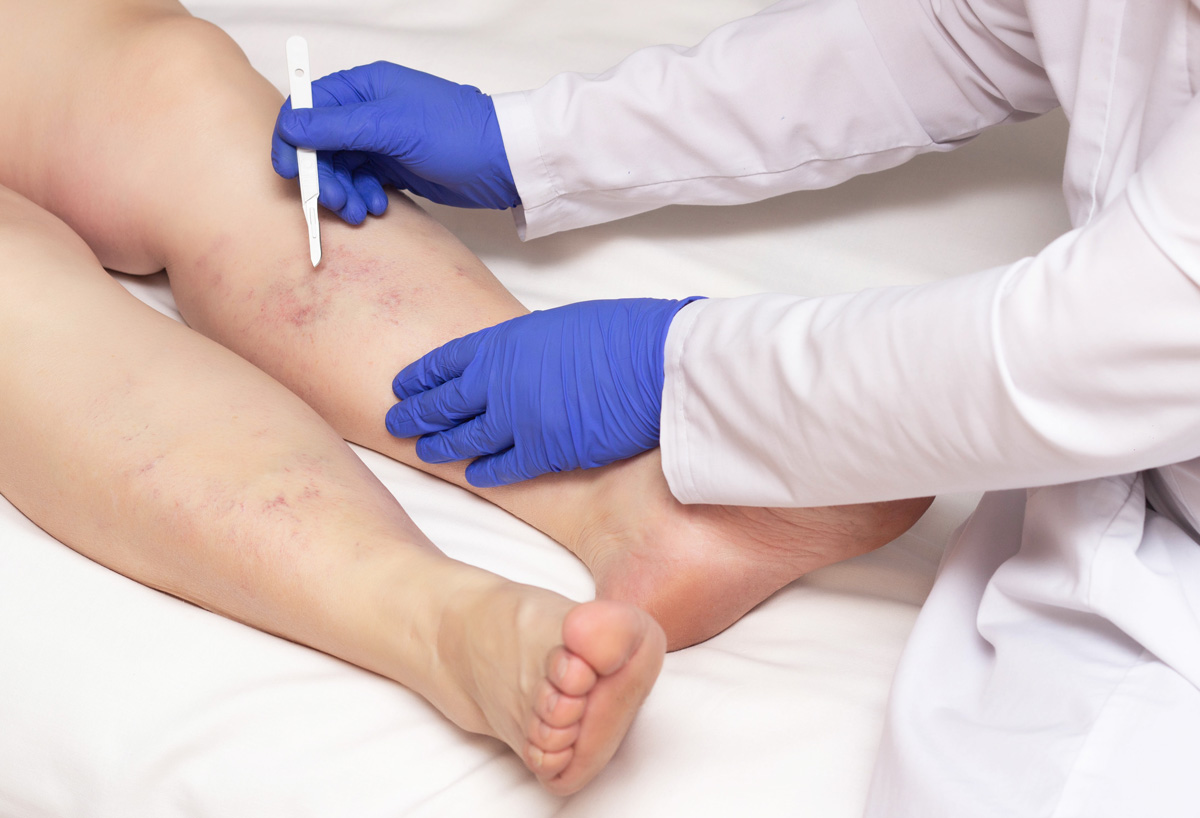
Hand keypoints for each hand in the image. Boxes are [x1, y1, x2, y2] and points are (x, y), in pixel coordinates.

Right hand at [272, 61, 519, 223]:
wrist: (501, 163)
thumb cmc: (456, 134)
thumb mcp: (392, 127)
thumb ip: (337, 127)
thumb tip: (290, 127)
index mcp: (362, 86)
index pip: (306, 109)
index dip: (294, 142)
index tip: (293, 173)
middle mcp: (366, 110)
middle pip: (319, 144)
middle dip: (321, 176)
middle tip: (335, 203)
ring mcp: (380, 139)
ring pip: (339, 167)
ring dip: (342, 192)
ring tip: (360, 211)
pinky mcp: (394, 165)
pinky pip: (361, 181)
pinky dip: (362, 196)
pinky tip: (377, 206)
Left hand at [386, 297, 703, 486]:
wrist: (656, 363)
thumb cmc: (624, 334)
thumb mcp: (563, 325)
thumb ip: (531, 346)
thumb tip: (525, 359)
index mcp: (503, 342)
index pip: (445, 362)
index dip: (421, 376)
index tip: (404, 383)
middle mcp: (499, 382)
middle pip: (444, 402)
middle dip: (416, 412)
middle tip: (396, 420)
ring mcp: (517, 420)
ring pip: (464, 438)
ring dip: (441, 445)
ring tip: (423, 449)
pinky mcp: (543, 452)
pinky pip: (503, 467)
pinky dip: (485, 471)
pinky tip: (475, 475)